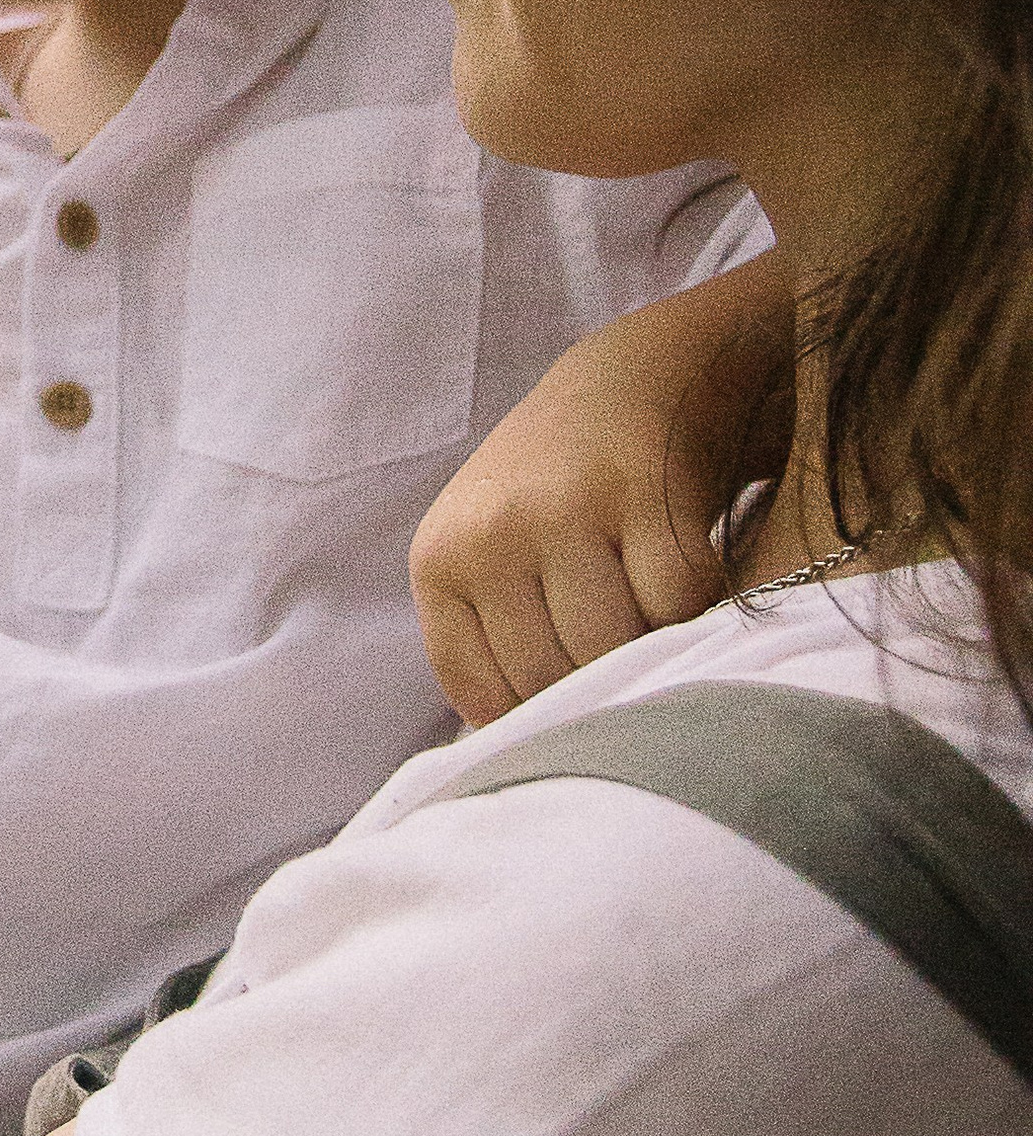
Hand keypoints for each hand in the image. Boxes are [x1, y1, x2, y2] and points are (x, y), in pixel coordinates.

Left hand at [410, 256, 793, 724]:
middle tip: (630, 647)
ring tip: (655, 612)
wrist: (634, 378)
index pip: (487, 697)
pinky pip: (677, 603)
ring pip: (615, 647)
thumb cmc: (559, 493)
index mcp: (439, 560)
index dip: (540, 711)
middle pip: (553, 678)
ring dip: (650, 647)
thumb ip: (488, 645)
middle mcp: (490, 533)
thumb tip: (508, 758)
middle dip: (598, 679)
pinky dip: (696, 605)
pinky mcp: (642, 493)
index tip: (576, 687)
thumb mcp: (491, 555)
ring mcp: (565, 509)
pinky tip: (690, 572)